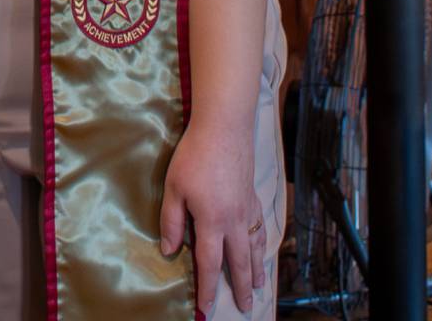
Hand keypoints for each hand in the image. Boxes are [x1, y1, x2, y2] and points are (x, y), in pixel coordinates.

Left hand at [162, 120, 266, 315]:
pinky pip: (260, 229)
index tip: (207, 307)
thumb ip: (172, 222)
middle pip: (239, 263)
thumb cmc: (194, 156)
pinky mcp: (253, 197)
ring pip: (254, 248)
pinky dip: (261, 244)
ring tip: (258, 286)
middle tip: (244, 307)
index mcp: (212, 222)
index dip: (208, 288)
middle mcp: (234, 222)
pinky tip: (261, 247)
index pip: (210, 264)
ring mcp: (247, 210)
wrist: (225, 129)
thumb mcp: (174, 188)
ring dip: (256, 270)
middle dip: (240, 287)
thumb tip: (170, 250)